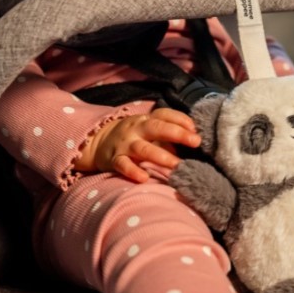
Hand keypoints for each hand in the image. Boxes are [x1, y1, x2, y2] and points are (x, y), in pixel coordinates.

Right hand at [74, 108, 200, 182]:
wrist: (97, 142)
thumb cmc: (133, 137)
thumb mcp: (148, 131)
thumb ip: (168, 135)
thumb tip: (192, 144)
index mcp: (146, 120)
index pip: (164, 114)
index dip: (180, 119)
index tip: (195, 129)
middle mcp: (136, 129)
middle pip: (156, 127)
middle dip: (177, 134)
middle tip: (196, 141)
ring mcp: (125, 144)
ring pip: (143, 148)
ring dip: (161, 156)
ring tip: (177, 165)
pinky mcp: (114, 160)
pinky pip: (123, 165)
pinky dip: (133, 171)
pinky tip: (144, 178)